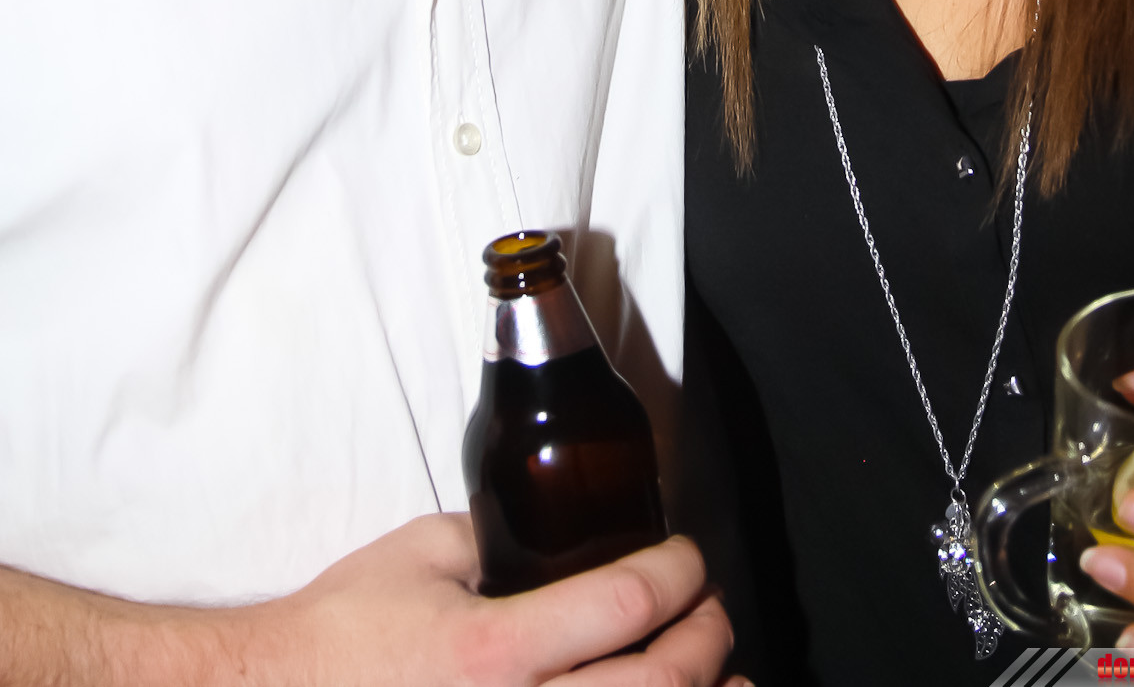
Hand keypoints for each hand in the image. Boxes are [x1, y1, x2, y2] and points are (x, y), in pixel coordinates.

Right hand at [247, 517, 736, 685]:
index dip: (679, 572)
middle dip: (706, 640)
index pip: (625, 603)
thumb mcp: (422, 552)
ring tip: (729, 680)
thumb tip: (563, 522)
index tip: (689, 557)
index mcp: (494, 649)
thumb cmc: (345, 630)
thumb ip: (499, 536)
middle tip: (714, 609)